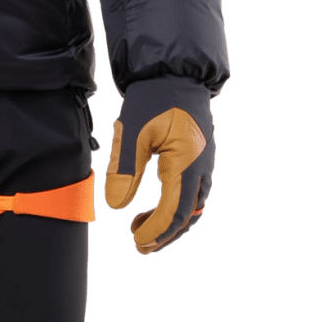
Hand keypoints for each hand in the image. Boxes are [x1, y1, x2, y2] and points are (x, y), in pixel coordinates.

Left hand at [103, 78, 215, 255]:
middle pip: (187, 217)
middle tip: (138, 246)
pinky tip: (152, 210)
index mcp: (187, 162)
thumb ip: (125, 169)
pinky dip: (175, 210)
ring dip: (169, 225)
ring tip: (139, 228)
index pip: (174, 211)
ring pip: (192, 209)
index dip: (156, 232)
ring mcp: (204, 166)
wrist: (175, 74)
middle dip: (164, 235)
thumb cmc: (153, 99)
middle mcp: (202, 169)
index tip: (136, 241)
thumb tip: (116, 206)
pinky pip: (192, 196)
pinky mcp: (199, 162)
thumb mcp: (132, 131)